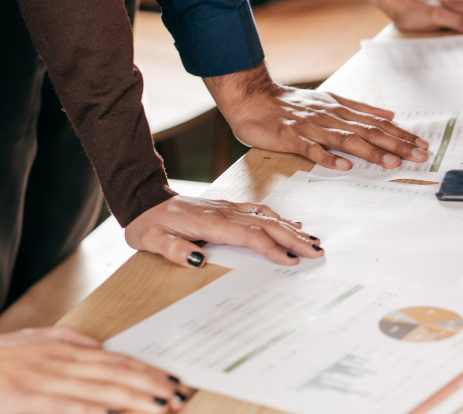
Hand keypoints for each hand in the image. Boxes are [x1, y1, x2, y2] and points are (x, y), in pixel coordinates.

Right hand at [0, 328, 183, 413]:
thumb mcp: (36, 338)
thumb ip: (70, 340)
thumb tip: (101, 345)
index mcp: (65, 350)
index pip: (116, 361)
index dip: (147, 371)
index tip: (172, 380)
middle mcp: (61, 363)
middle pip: (115, 376)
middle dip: (151, 387)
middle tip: (179, 396)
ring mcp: (44, 382)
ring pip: (98, 390)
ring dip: (132, 399)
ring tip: (160, 406)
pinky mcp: (24, 400)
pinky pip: (63, 406)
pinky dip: (88, 410)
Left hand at [126, 195, 322, 267]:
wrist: (145, 201)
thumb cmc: (149, 225)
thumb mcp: (151, 241)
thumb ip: (173, 250)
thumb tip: (198, 260)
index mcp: (210, 222)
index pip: (248, 236)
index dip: (271, 248)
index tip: (290, 261)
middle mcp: (224, 212)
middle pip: (266, 225)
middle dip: (293, 239)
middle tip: (316, 252)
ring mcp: (228, 208)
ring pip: (267, 216)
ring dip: (291, 229)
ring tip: (313, 240)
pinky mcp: (229, 207)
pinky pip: (259, 211)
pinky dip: (279, 218)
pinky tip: (292, 224)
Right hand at [205, 63, 428, 169]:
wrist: (252, 98)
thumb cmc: (291, 104)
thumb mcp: (331, 100)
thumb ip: (361, 108)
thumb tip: (391, 112)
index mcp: (341, 110)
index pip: (377, 123)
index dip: (401, 134)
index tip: (422, 145)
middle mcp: (331, 117)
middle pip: (368, 131)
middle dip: (396, 144)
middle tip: (419, 155)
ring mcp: (311, 127)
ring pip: (346, 140)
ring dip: (370, 151)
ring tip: (392, 162)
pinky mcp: (291, 137)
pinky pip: (311, 149)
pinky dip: (328, 157)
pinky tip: (343, 166)